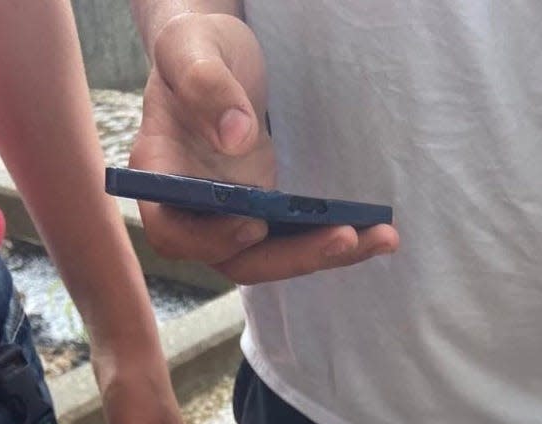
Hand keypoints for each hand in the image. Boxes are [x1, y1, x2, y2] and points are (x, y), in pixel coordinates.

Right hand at [133, 12, 398, 281]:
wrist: (215, 58)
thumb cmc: (195, 48)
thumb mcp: (191, 49)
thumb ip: (205, 86)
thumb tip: (236, 136)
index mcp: (161, 175)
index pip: (173, 231)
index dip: (210, 238)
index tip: (252, 222)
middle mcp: (192, 210)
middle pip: (236, 257)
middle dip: (293, 255)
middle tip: (345, 236)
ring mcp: (229, 218)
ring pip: (272, 257)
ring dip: (325, 254)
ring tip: (381, 237)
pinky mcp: (263, 216)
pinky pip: (295, 241)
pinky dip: (335, 241)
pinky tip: (377, 233)